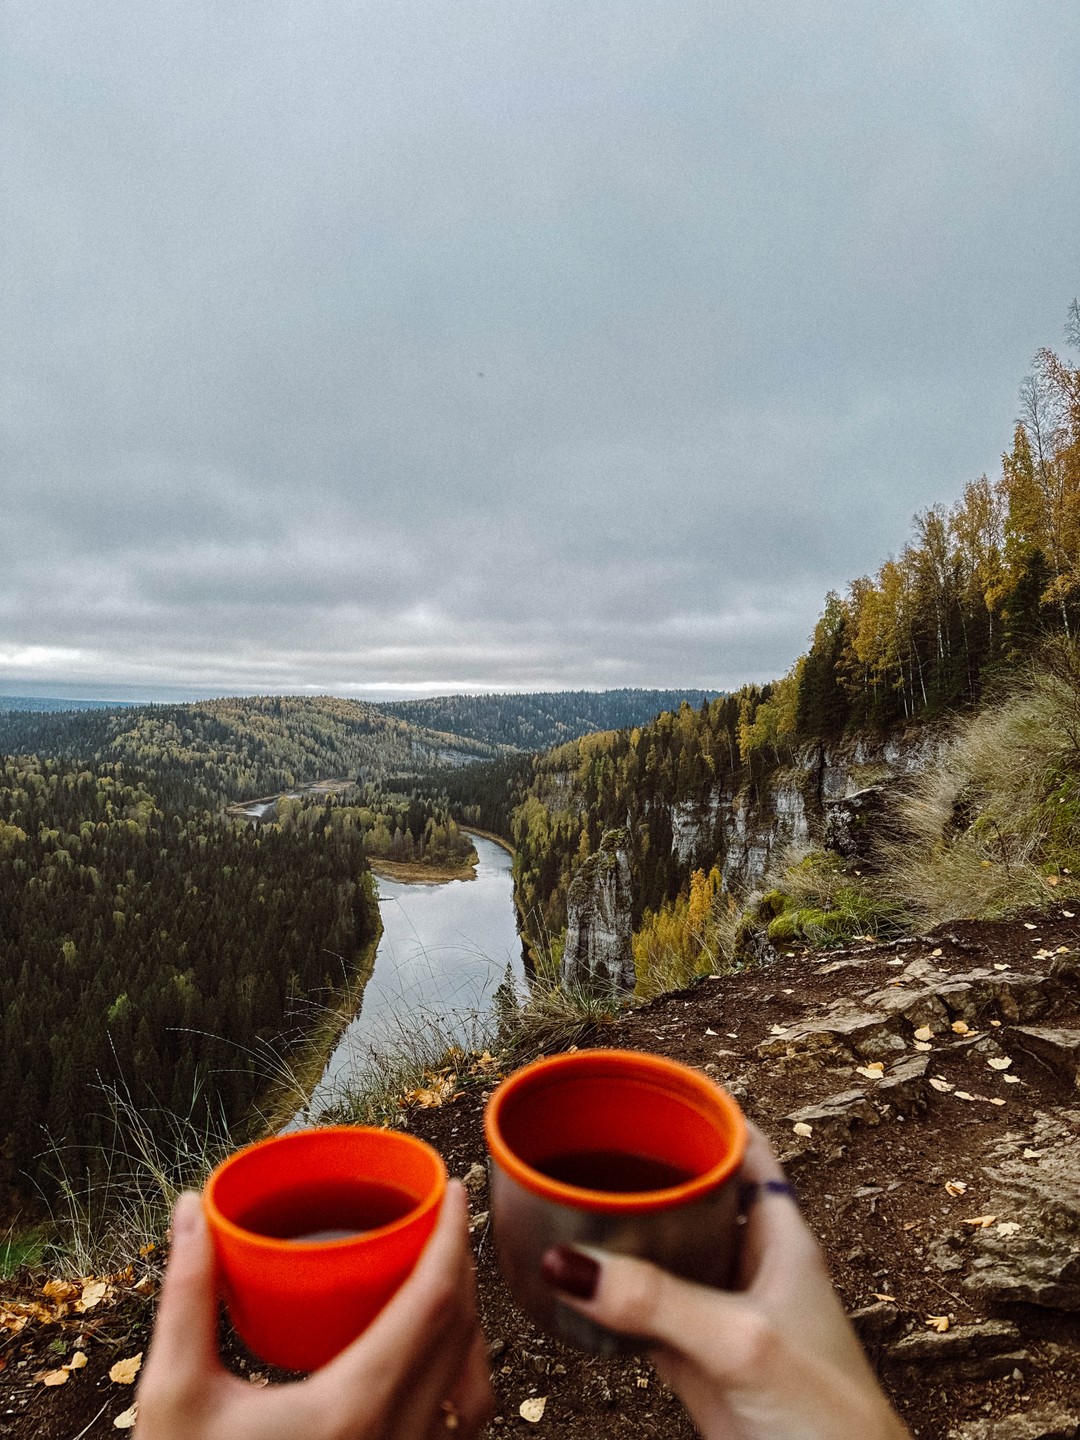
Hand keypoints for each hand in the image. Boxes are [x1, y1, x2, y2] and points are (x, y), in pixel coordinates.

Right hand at [135, 1179, 491, 1439]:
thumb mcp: (174, 1397)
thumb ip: (188, 1297)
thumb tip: (191, 1211)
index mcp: (355, 1408)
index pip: (435, 1301)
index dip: (452, 1237)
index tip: (452, 1189)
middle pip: (463, 1334)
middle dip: (460, 1266)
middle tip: (440, 1219)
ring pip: (475, 1388)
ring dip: (469, 1326)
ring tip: (442, 1282)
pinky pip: (458, 1429)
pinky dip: (462, 1380)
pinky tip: (431, 1359)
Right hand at [540, 1123, 909, 1439]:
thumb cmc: (830, 1422)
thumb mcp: (742, 1343)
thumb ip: (659, 1302)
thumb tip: (570, 1263)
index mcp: (780, 1236)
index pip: (742, 1145)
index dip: (701, 1110)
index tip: (648, 1082)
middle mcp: (748, 1263)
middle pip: (692, 1191)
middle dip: (646, 1164)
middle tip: (586, 1136)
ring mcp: (719, 1310)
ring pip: (664, 1249)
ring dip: (623, 1227)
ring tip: (565, 1192)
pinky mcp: (695, 1358)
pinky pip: (644, 1310)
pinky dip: (610, 1293)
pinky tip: (573, 1280)